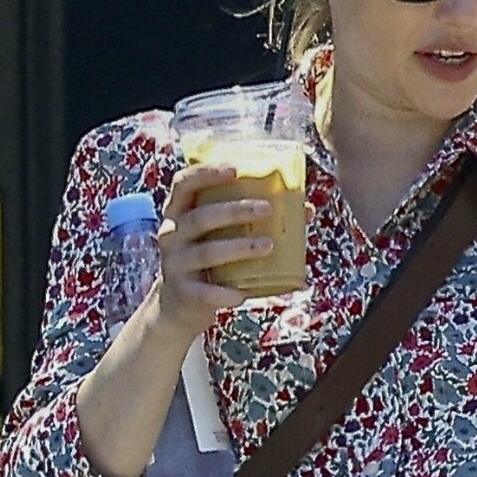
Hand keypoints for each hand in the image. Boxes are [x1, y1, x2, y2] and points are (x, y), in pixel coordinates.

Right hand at [154, 163, 273, 331]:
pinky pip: (205, 292)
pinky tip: (243, 294)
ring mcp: (175, 264)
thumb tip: (305, 209)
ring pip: (207, 253)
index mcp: (179, 213)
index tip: (235, 170)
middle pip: (200, 217)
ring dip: (239, 248)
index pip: (184, 184)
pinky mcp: (183, 293)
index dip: (206, 174)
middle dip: (235, 211)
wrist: (178, 306)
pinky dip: (225, 293)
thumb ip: (250, 219)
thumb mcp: (218, 236)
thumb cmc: (209, 261)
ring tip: (269, 245)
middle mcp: (171, 235)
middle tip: (268, 209)